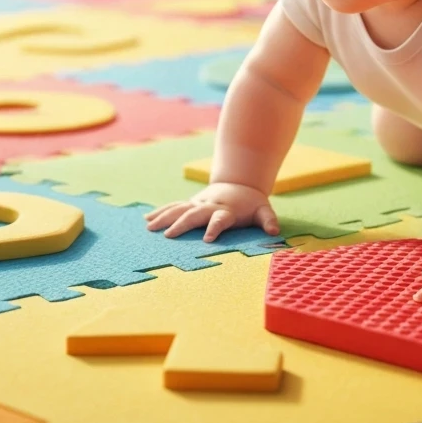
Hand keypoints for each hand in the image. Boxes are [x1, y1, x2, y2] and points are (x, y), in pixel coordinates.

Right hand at [143, 182, 279, 241]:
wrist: (239, 182)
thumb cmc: (251, 203)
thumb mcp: (263, 210)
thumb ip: (268, 220)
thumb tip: (275, 232)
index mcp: (227, 210)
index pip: (220, 218)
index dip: (214, 227)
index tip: (207, 240)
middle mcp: (209, 205)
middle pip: (194, 214)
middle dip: (181, 224)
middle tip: (168, 236)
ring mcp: (198, 203)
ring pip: (179, 209)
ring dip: (165, 217)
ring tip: (150, 228)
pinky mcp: (191, 204)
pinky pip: (174, 207)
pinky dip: (160, 212)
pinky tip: (147, 220)